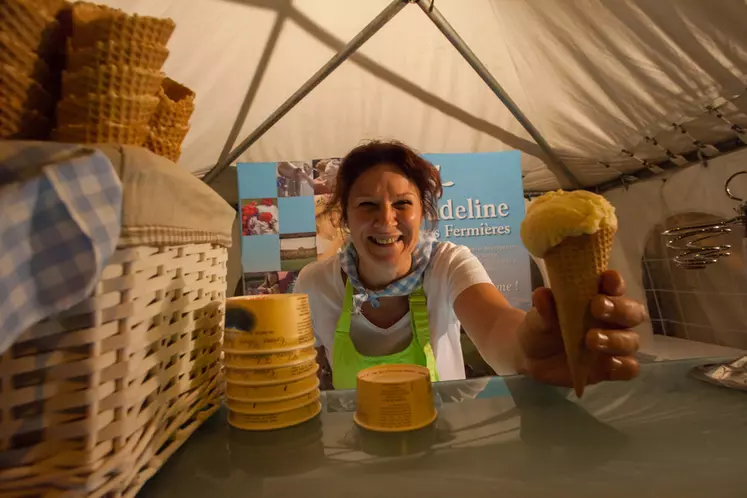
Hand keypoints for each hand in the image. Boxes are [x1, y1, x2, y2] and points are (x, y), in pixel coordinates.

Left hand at [516, 270, 645, 387]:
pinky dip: (623, 365)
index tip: (608, 279)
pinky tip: (608, 362)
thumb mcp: (538, 317)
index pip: (614, 286)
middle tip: (597, 307)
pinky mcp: (612, 367)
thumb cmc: (542, 327)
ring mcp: (615, 344)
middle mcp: (613, 319)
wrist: (533, 357)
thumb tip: (542, 294)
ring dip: (615, 339)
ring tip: (590, 339)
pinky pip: (629, 367)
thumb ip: (544, 308)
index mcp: (598, 297)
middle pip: (632, 312)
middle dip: (619, 309)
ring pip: (631, 340)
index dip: (615, 282)